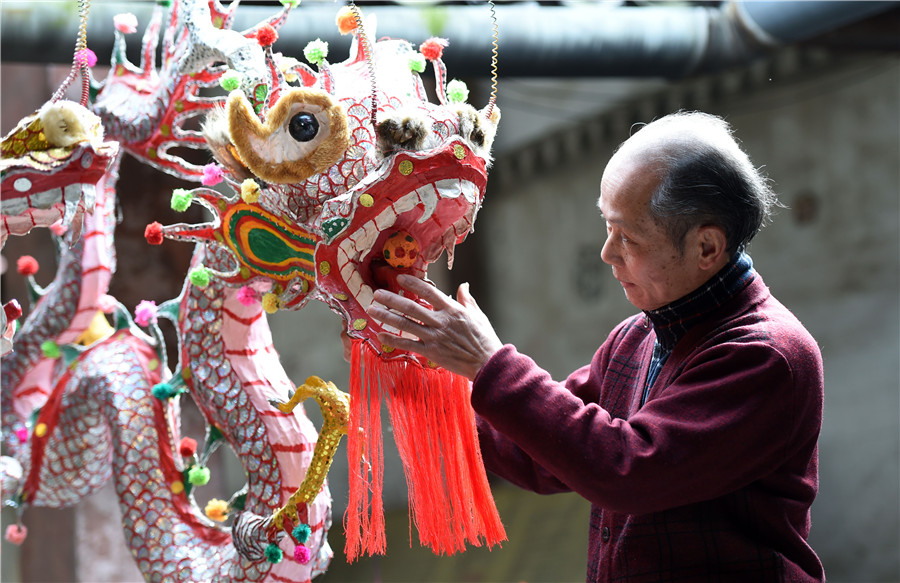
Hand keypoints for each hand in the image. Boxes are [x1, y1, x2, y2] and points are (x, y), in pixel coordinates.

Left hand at [367, 274, 502, 379]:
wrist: (487, 363)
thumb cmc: (484, 339)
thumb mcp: (478, 315)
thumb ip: (467, 299)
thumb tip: (463, 285)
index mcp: (452, 310)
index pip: (429, 292)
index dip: (413, 283)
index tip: (400, 278)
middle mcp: (441, 322)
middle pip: (411, 307)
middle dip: (392, 299)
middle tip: (376, 294)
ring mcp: (434, 337)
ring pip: (406, 324)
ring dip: (387, 317)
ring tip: (372, 310)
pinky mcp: (431, 352)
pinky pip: (408, 345)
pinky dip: (393, 340)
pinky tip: (381, 335)